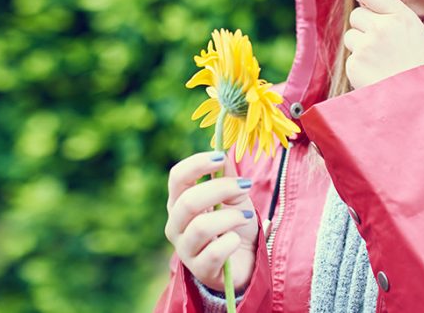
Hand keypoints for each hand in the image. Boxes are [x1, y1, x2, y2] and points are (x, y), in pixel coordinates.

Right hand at [164, 151, 258, 292]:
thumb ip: (228, 177)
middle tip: (245, 186)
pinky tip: (236, 240)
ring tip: (246, 217)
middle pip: (188, 201)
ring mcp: (185, 249)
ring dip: (230, 217)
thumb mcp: (235, 197)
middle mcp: (176, 225)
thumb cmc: (235, 224)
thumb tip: (225, 152)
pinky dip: (230, 242)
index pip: (177, 177)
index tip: (220, 157)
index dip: (197, 164)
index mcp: (180, 201)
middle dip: (220, 189)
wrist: (246, 260)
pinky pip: (213, 253)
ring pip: (200, 227)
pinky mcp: (200, 270)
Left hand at [343, 0, 423, 89]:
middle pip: (356, 15)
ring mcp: (366, 46)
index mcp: (402, 17)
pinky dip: (359, 67)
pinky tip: (376, 77)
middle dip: (364, 27)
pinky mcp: (354, 65)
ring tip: (379, 63)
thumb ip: (409, 30)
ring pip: (351, 37)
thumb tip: (395, 23)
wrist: (420, 107)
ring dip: (360, 47)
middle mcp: (382, 27)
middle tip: (379, 45)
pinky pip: (350, 59)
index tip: (367, 5)